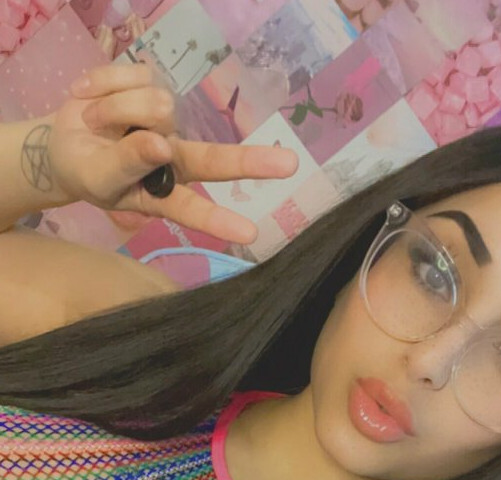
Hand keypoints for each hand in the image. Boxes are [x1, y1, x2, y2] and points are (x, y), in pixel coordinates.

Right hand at [47, 62, 299, 242]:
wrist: (64, 144)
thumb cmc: (89, 172)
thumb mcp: (100, 180)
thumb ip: (127, 164)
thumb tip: (159, 144)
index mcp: (164, 190)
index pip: (193, 208)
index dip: (219, 220)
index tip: (250, 232)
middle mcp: (175, 156)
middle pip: (214, 159)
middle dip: (250, 162)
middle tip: (289, 165)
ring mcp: (167, 121)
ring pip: (153, 108)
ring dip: (111, 113)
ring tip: (94, 125)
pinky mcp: (152, 83)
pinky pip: (131, 78)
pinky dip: (101, 89)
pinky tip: (91, 101)